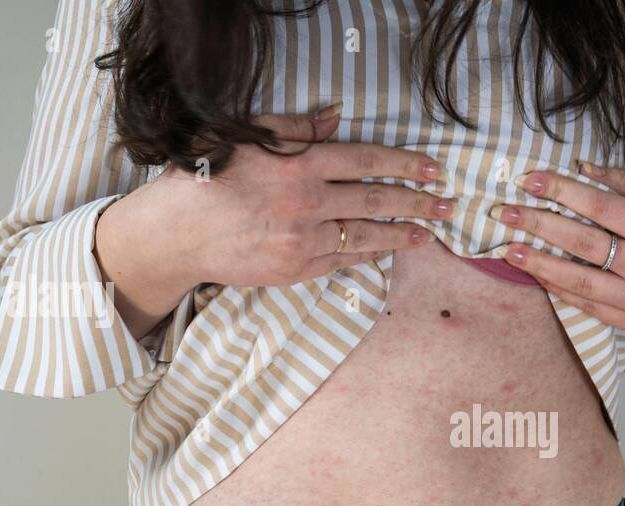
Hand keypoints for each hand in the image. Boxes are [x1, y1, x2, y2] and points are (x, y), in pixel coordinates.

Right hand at [98, 108, 455, 336]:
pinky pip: (344, 259)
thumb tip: (335, 118)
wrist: (177, 234)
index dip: (404, 164)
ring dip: (402, 235)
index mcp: (298, 164)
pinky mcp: (297, 269)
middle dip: (417, 202)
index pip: (366, 160)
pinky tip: (386, 249)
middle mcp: (307, 203)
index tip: (433, 168)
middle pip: (376, 200)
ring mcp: (304, 240)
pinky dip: (368, 253)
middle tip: (447, 204)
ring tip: (428, 234)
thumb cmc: (206, 176)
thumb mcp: (245, 136)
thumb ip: (294, 128)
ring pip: (366, 235)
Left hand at [491, 162, 624, 332]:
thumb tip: (581, 169)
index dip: (561, 192)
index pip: (600, 207)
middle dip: (538, 225)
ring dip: (538, 264)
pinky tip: (535, 272)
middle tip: (504, 213)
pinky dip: (557, 288)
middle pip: (582, 243)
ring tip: (508, 249)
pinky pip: (586, 304)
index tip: (528, 180)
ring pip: (578, 280)